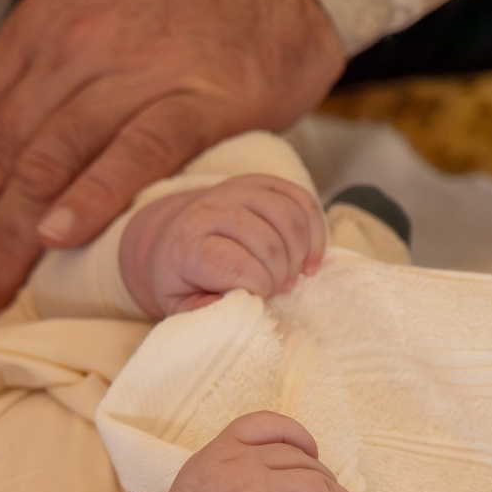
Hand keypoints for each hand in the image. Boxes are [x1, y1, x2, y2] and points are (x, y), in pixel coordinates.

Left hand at [0, 0, 344, 331]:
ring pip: (47, 164)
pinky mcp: (199, 98)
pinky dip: (92, 197)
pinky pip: (134, 152)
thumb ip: (42, 70)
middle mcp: (71, 47)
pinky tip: (58, 240)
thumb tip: (2, 156)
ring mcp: (134, 71)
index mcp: (37, 27)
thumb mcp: (87, 1)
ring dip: (8, 242)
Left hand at [119, 174, 326, 316]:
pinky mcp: (263, 182)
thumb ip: (201, 310)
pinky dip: (315, 231)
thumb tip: (231, 308)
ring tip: (291, 274)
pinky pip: (302, 201)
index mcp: (188, 241)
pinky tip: (308, 257)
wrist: (177, 232)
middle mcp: (213, 207)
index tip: (256, 297)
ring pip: (289, 218)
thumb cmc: (182, 274)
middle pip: (268, 243)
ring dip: (299, 254)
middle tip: (275, 289)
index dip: (258, 287)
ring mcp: (240, 189)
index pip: (237, 265)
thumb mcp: (178, 301)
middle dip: (279, 275)